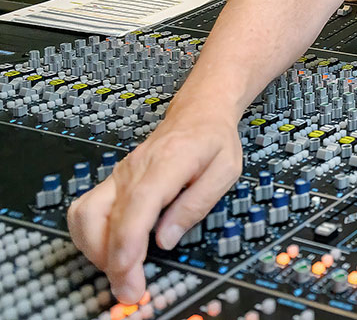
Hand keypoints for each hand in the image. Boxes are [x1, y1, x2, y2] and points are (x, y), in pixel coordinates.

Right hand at [68, 109, 241, 303]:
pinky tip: (111, 252)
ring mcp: (118, 175)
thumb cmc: (214, 141)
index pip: (138, 204)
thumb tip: (166, 239)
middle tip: (130, 289)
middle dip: (109, 259)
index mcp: (168, 162)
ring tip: (122, 272)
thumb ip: (197, 204)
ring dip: (95, 250)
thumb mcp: (226, 170)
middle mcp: (134, 170)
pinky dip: (90, 237)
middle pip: (102, 215)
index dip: (128, 241)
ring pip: (85, 215)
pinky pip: (86, 212)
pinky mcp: (112, 183)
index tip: (128, 272)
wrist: (197, 113)